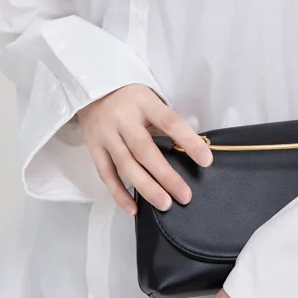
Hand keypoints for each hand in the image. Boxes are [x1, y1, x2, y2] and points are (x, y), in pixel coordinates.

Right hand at [77, 84, 212, 214]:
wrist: (91, 89)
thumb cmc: (129, 99)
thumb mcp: (149, 100)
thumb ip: (165, 124)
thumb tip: (188, 151)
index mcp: (144, 103)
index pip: (170, 122)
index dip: (189, 141)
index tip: (206, 160)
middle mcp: (123, 118)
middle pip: (145, 150)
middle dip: (166, 175)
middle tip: (184, 195)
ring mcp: (106, 134)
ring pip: (126, 165)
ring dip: (146, 187)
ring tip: (164, 204)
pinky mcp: (93, 148)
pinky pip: (106, 174)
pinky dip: (119, 193)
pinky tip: (133, 208)